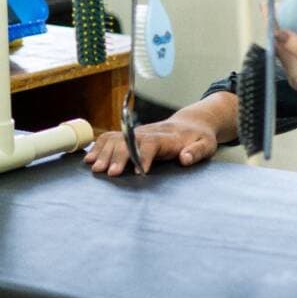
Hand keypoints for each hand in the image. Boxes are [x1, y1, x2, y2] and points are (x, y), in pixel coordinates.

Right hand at [84, 116, 217, 175]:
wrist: (192, 124)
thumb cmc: (199, 138)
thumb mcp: (206, 145)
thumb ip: (197, 152)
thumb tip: (184, 158)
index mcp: (168, 137)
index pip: (152, 142)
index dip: (144, 155)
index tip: (140, 171)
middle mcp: (149, 132)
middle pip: (129, 141)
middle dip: (119, 156)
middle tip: (110, 173)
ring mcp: (138, 133)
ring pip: (117, 138)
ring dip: (105, 152)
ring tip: (95, 168)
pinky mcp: (131, 135)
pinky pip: (111, 137)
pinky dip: (98, 146)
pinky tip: (89, 158)